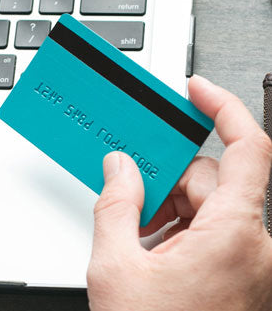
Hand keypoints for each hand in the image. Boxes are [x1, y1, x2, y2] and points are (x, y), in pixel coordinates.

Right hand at [87, 75, 271, 310]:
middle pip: (215, 181)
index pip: (249, 148)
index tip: (196, 91)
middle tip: (131, 193)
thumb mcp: (117, 267)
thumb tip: (119, 167)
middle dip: (168, 182)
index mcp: (235, 236)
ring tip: (137, 240)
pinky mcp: (243, 279)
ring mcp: (251, 266)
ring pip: (212, 209)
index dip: (223, 108)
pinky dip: (182, 234)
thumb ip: (115, 204)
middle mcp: (256, 248)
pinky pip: (216, 235)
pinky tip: (152, 255)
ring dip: (171, 212)